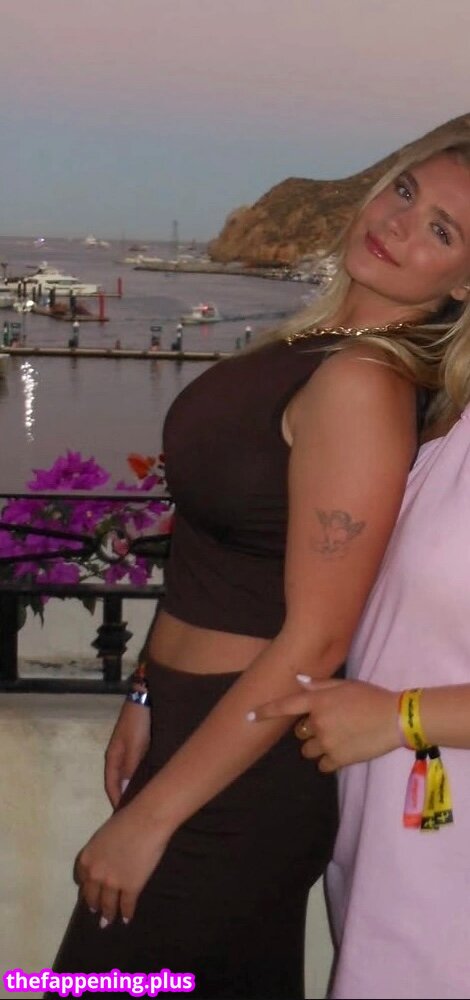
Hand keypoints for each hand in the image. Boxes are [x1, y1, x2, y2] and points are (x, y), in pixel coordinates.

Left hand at [76, 798, 167, 923]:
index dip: (86, 888)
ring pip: (108, 905)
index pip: (82, 880)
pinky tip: (127, 919)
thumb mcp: (104, 835)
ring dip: (108, 915)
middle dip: (94, 905)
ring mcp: (112, 883)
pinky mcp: (130, 888)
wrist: (146, 821)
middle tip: (96, 912)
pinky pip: (127, 905)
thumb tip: (106, 857)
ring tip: (107, 921)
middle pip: (92, 896)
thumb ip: (100, 850)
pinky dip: (127, 914)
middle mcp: (95, 874)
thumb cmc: (126, 820)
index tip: (89, 894)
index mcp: (86, 858)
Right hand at [105, 701, 150, 807]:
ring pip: (132, 775)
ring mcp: (131, 750)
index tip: (125, 818)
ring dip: (137, 787)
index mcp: (113, 757)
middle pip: (121, 782)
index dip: (117, 801)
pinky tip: (155, 782)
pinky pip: (141, 766)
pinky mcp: (142, 745)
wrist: (147, 696)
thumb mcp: (134, 746)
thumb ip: (130, 769)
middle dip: (126, 797)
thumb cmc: (138, 722)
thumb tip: (124, 793)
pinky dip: (145, 776)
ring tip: (147, 802)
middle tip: (137, 813)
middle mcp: (120, 756)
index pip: (111, 786)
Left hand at [252, 676, 399, 770]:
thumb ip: (319, 685)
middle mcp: (318, 722)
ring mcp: (327, 742)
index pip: (284, 706)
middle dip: (310, 731)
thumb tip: (298, 681)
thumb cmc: (371, 697)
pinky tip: (345, 750)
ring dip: (318, 747)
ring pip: (309, 751)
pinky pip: (323, 765)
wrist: (395, 718)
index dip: (265, 712)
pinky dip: (330, 760)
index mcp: (317, 700)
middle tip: (332, 724)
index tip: (248, 717)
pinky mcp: (338, 759)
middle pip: (300, 732)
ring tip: (340, 738)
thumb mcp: (345, 684)